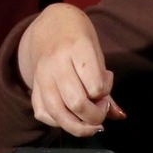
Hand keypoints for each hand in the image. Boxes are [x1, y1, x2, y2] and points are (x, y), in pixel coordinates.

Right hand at [17, 3, 127, 136]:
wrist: (50, 25)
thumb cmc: (79, 39)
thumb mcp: (97, 54)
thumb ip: (106, 86)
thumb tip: (119, 115)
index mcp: (77, 48)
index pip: (95, 85)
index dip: (106, 91)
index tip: (106, 80)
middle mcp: (56, 63)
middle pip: (77, 104)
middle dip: (95, 116)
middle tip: (101, 107)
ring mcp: (42, 76)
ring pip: (58, 114)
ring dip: (78, 127)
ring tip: (90, 122)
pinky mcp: (33, 86)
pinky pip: (43, 114)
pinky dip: (58, 122)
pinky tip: (70, 115)